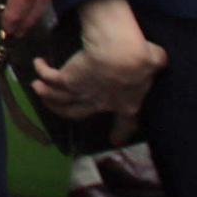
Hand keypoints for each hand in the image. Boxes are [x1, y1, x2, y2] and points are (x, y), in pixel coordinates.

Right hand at [33, 0, 166, 141]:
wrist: (119, 55)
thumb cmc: (140, 60)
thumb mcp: (155, 60)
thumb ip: (157, 61)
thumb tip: (159, 57)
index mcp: (126, 104)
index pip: (125, 123)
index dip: (120, 132)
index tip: (115, 141)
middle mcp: (99, 102)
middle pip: (76, 113)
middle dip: (64, 112)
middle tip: (57, 109)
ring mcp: (80, 91)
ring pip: (57, 99)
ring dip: (46, 95)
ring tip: (38, 88)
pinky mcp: (67, 78)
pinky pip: (49, 77)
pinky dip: (42, 71)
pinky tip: (39, 63)